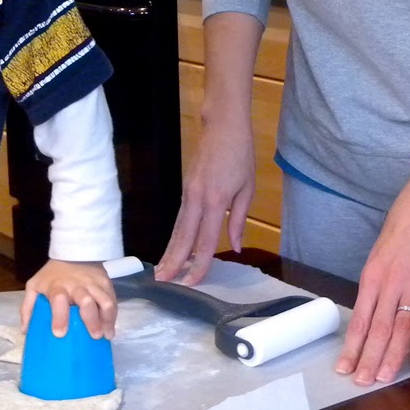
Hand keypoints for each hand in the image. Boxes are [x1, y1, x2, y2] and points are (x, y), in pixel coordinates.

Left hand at [21, 260, 117, 339]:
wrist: (73, 251)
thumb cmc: (52, 275)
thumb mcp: (35, 286)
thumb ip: (28, 307)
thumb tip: (26, 331)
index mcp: (57, 287)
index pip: (58, 300)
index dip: (59, 316)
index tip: (60, 333)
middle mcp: (77, 285)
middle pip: (87, 301)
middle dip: (91, 320)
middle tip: (94, 336)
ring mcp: (94, 283)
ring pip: (105, 301)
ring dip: (107, 320)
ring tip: (106, 335)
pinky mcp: (106, 283)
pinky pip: (113, 300)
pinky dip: (113, 315)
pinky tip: (110, 327)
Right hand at [154, 106, 254, 285]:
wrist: (223, 127)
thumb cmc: (241, 155)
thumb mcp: (247, 188)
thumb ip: (238, 219)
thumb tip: (236, 247)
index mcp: (216, 201)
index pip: (206, 240)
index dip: (199, 263)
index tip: (192, 282)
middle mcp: (197, 199)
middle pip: (183, 237)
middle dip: (174, 261)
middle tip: (163, 282)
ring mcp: (187, 193)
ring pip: (177, 228)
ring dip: (170, 250)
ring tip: (162, 270)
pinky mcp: (185, 189)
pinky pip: (179, 218)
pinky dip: (175, 235)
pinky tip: (173, 247)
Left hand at [335, 188, 409, 385]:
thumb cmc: (400, 233)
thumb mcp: (378, 259)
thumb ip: (376, 288)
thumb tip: (372, 317)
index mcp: (371, 278)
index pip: (359, 320)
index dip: (351, 346)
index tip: (343, 368)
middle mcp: (389, 285)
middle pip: (377, 329)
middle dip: (368, 358)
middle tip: (361, 382)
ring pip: (400, 327)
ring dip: (392, 355)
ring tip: (382, 377)